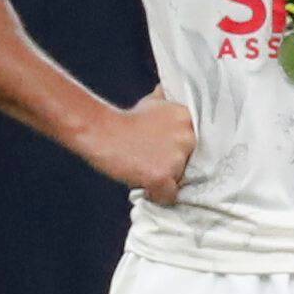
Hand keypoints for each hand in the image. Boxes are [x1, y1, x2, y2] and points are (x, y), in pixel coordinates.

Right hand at [75, 93, 199, 204]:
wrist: (100, 131)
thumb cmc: (124, 121)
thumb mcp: (152, 103)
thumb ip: (169, 106)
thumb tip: (172, 98)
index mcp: (186, 118)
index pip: (192, 144)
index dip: (176, 150)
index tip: (160, 150)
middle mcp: (187, 137)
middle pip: (188, 163)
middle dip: (171, 165)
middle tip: (149, 160)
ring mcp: (176, 158)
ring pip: (179, 180)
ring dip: (163, 179)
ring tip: (143, 169)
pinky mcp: (163, 176)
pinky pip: (168, 196)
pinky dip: (157, 195)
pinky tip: (144, 185)